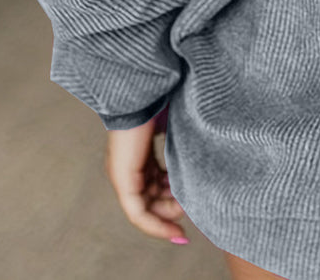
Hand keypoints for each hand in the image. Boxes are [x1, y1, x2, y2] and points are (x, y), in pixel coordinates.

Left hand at [104, 111, 188, 244]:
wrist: (142, 92)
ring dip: (166, 217)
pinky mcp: (123, 180)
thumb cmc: (159, 103)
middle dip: (172, 209)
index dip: (173, 198)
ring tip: (186, 216)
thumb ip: (179, 149)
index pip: (154, 186)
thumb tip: (196, 161)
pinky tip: (172, 227)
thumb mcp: (173, 131)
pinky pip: (137, 212)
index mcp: (139, 157)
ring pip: (145, 209)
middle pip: (150, 200)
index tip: (192, 205)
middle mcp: (128, 169)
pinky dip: (155, 224)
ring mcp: (123, 175)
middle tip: (193, 209)